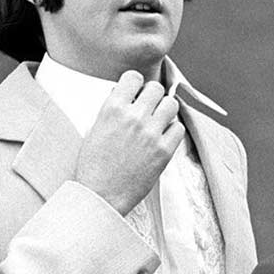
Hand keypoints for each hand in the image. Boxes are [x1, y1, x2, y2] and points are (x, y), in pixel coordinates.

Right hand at [73, 71, 184, 215]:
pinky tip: (161, 138)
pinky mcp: (164, 151)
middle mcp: (134, 117)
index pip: (134, 77)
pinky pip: (178, 128)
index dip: (136, 84)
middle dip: (152, 97)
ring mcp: (151, 133)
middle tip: (148, 109)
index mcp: (112, 108)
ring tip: (157, 122)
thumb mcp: (95, 128)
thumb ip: (113, 109)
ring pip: (171, 104)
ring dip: (165, 111)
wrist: (100, 196)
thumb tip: (128, 95)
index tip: (136, 92)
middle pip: (156, 88)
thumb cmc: (94, 166)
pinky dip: (172, 131)